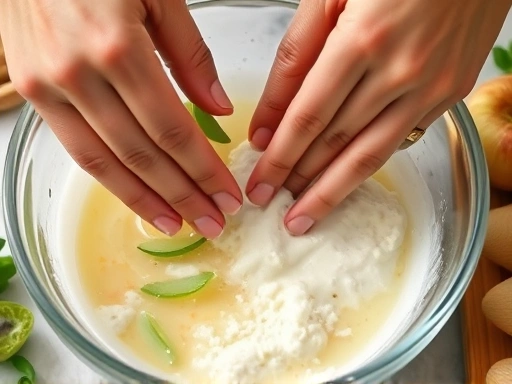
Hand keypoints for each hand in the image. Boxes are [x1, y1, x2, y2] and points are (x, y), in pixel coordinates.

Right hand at [0, 0, 241, 238]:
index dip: (203, 170)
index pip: (173, 130)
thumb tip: (218, 109)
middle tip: (214, 222)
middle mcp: (81, 75)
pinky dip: (111, 181)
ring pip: (107, 163)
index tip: (228, 196)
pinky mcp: (34, 93)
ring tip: (180, 226)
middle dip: (183, 195)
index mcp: (119, 48)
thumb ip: (191, 56)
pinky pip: (78, 150)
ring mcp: (51, 87)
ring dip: (147, 201)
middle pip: (143, 155)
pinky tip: (138, 198)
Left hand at [246, 0, 510, 234]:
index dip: (279, 156)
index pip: (308, 117)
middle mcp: (400, 72)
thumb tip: (266, 120)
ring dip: (332, 190)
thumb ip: (294, 58)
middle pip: (336, 143)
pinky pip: (400, 141)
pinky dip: (367, 165)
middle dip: (298, 179)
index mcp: (362, 39)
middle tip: (271, 202)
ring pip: (371, 155)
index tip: (258, 182)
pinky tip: (344, 180)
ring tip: (304, 215)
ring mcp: (431, 87)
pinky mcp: (449, 95)